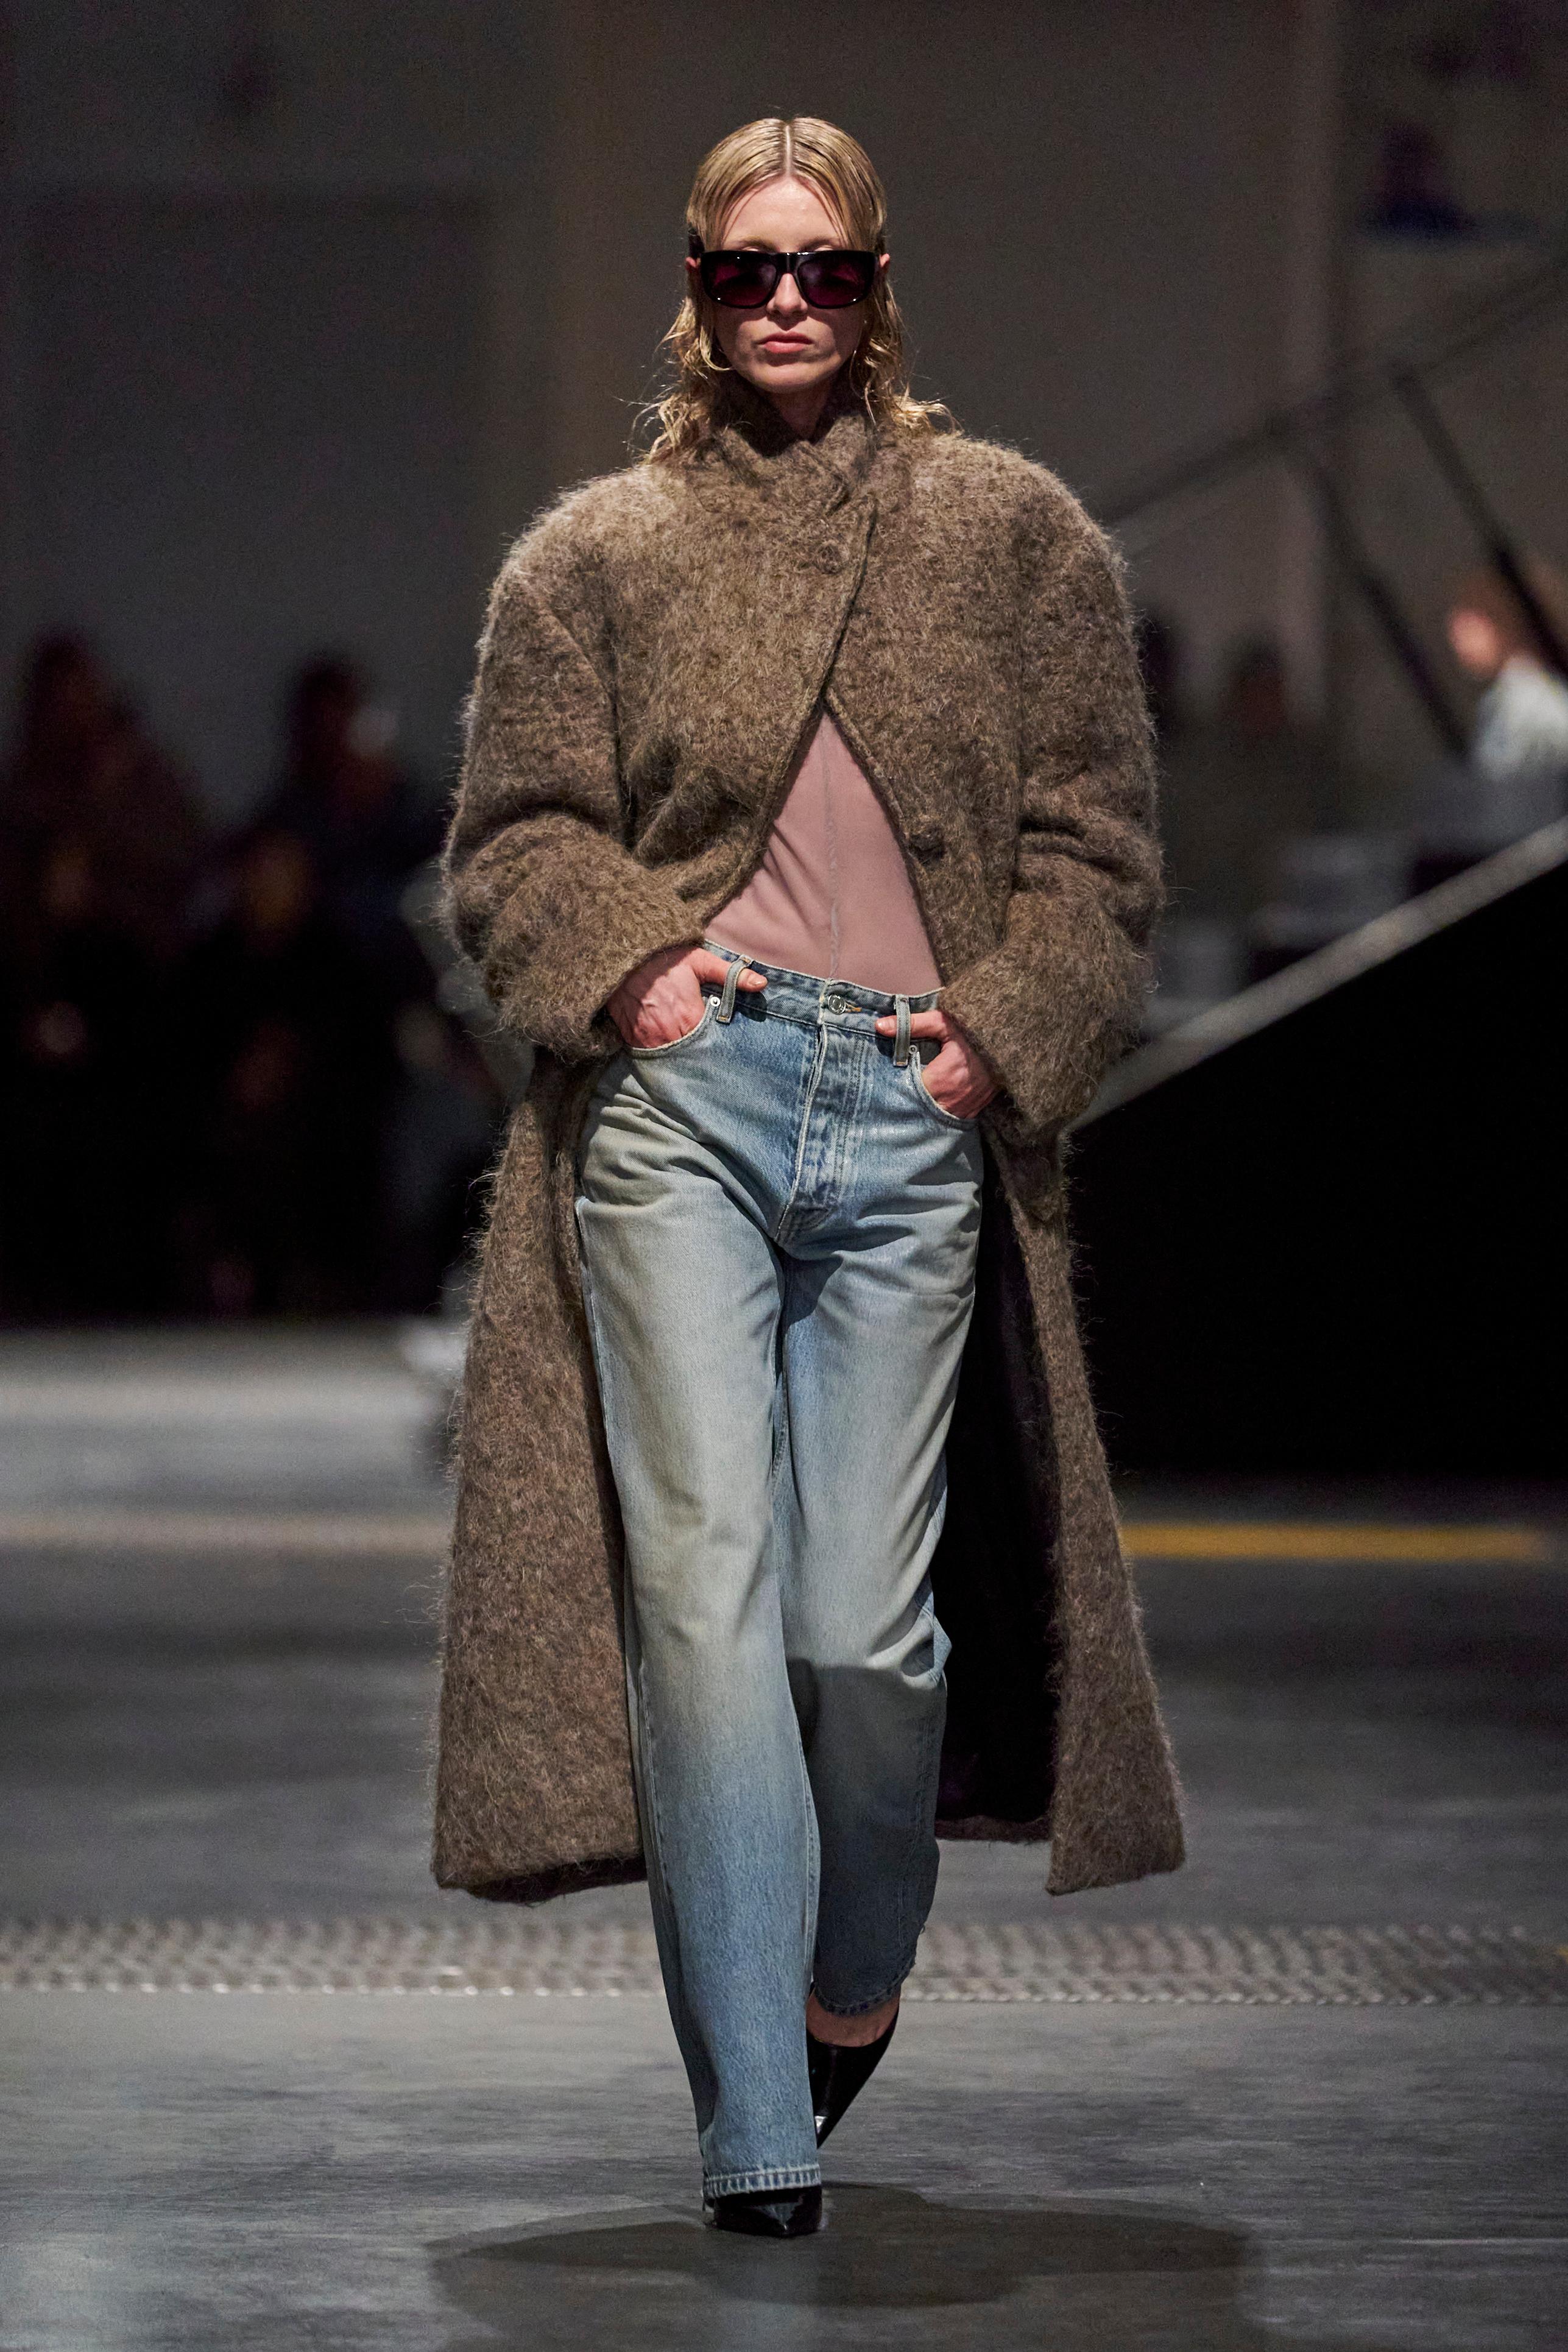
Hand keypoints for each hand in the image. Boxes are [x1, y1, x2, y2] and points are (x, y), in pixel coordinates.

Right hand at [608, 944, 766, 1048]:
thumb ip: (732, 975)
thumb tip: (762, 984)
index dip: (717, 1046)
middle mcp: (669, 1033)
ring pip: (669, 1058)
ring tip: (688, 1054)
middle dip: (699, 1055)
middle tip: (709, 1057)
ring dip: (679, 1056)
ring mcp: (648, 1038)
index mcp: (690, 1017)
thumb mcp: (700, 961)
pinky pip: (648, 1055)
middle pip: (690, 1055)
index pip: (710, 1044)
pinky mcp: (630, 1037)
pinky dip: (658, 1052)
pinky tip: (666, 1048)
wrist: (622, 955)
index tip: (724, 1048)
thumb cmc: (664, 958)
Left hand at [873, 1005, 998, 1118]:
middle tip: (892, 1092)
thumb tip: (879, 1026)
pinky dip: (937, 1114)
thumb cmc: (976, 1033)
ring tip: (909, 1099)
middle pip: (917, 1109)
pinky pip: (948, 1120)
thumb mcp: (944, 1023)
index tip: (887, 1080)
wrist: (1011, 1045)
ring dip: (920, 1111)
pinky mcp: (973, 1113)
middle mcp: (953, 1100)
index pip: (908, 1092)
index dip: (895, 1088)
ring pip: (932, 1119)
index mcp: (943, 1078)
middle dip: (905, 1101)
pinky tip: (930, 1103)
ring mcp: (964, 1109)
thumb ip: (912, 1025)